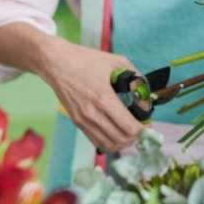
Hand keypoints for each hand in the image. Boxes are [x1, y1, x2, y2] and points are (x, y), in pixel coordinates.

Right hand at [38, 37, 143, 151]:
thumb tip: (146, 91)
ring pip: (108, 144)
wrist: (55, 63)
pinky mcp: (76, 122)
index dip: (143, 129)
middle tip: (142, 129)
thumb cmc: (86, 60)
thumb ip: (135, 76)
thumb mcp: (116, 61)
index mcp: (104, 99)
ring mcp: (83, 120)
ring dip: (123, 142)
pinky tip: (117, 134)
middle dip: (136, 137)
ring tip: (131, 133)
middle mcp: (92, 114)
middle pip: (121, 139)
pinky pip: (96, 141)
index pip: (129, 127)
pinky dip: (110, 142)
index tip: (148, 124)